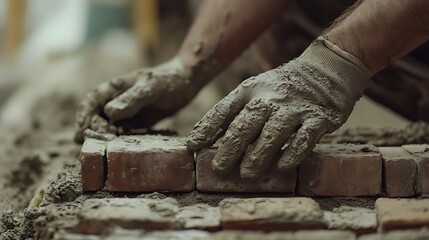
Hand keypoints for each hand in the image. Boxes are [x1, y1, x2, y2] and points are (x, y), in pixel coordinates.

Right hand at [74, 57, 201, 142]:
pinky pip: (125, 131)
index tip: (80, 131)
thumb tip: (110, 113)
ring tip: (97, 151)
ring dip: (102, 136)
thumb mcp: (151, 88)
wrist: (187, 81)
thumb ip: (132, 99)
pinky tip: (117, 149)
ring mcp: (128, 110)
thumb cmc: (169, 80)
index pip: (93, 101)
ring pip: (109, 125)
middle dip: (90, 129)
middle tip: (84, 146)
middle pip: (97, 115)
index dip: (84, 115)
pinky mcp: (139, 120)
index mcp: (117, 87)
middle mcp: (119, 99)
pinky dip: (118, 139)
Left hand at [187, 36, 370, 178]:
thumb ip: (232, 111)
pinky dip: (293, 152)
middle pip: (246, 124)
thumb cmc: (282, 87)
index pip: (224, 109)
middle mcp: (271, 98)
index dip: (206, 128)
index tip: (192, 147)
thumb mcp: (254, 90)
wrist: (327, 69)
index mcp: (251, 90)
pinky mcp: (319, 118)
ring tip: (247, 174)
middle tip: (219, 169)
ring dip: (258, 155)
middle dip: (230, 148)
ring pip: (273, 133)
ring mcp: (295, 108)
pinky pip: (304, 137)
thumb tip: (202, 139)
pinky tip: (283, 165)